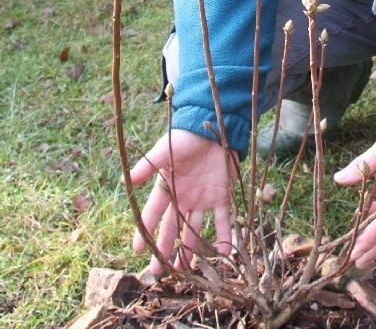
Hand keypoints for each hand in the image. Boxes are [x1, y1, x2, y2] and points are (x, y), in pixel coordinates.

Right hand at [129, 129, 236, 274]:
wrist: (212, 126)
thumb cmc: (185, 137)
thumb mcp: (164, 149)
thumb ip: (147, 165)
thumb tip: (126, 180)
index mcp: (168, 187)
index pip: (153, 213)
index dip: (146, 230)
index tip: (138, 249)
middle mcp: (184, 197)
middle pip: (172, 227)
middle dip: (165, 249)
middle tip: (158, 272)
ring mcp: (203, 198)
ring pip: (194, 229)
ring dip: (190, 249)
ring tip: (185, 271)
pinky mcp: (221, 196)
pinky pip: (223, 219)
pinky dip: (224, 235)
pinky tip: (225, 253)